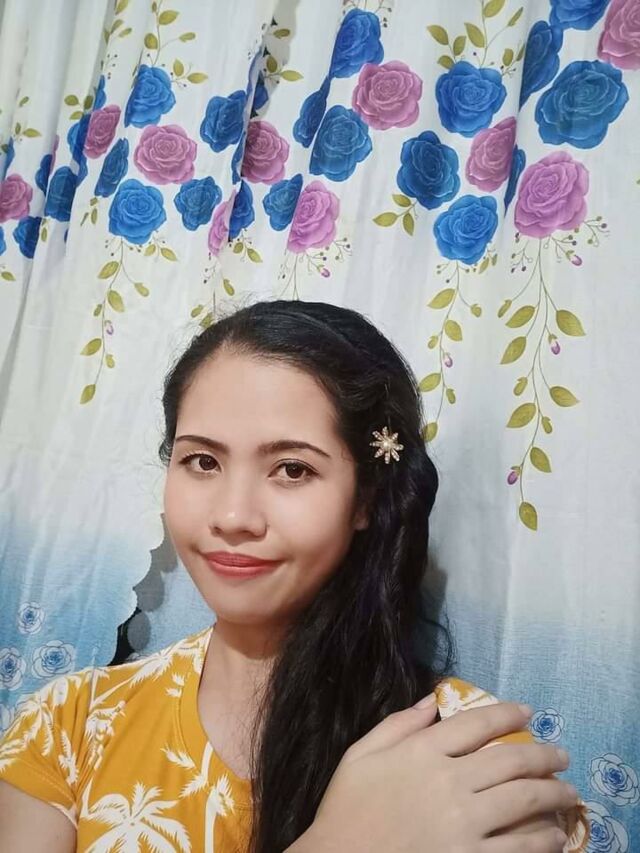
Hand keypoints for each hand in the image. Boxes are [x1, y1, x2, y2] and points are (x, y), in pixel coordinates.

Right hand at [301, 699, 574, 851]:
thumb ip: (397, 724)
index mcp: (422, 752)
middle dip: (543, 754)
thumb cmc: (346, 810)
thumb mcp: (359, 755)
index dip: (507, 713)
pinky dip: (542, 840)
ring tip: (567, 791)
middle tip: (561, 755)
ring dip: (552, 794)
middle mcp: (449, 782)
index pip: (476, 723)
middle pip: (510, 760)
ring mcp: (463, 824)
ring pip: (523, 801)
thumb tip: (431, 700)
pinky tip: (553, 836)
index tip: (528, 712)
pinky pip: (517, 847)